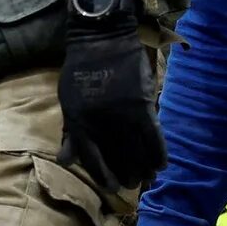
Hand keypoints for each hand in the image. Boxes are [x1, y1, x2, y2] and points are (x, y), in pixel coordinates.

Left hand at [58, 0, 164, 192]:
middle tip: (132, 185)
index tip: (112, 187)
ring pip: (136, 151)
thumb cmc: (81, 70)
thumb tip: (66, 162)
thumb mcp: (68, 101)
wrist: (101, 38)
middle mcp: (101, 123)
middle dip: (126, 174)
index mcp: (79, 122)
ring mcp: (123, 115)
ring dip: (143, 168)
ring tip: (146, 178)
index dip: (103, 176)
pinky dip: (158, 152)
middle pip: (117, 158)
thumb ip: (70, 133)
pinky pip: (153, 136)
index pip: (91, 159)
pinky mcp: (142, 105)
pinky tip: (161, 165)